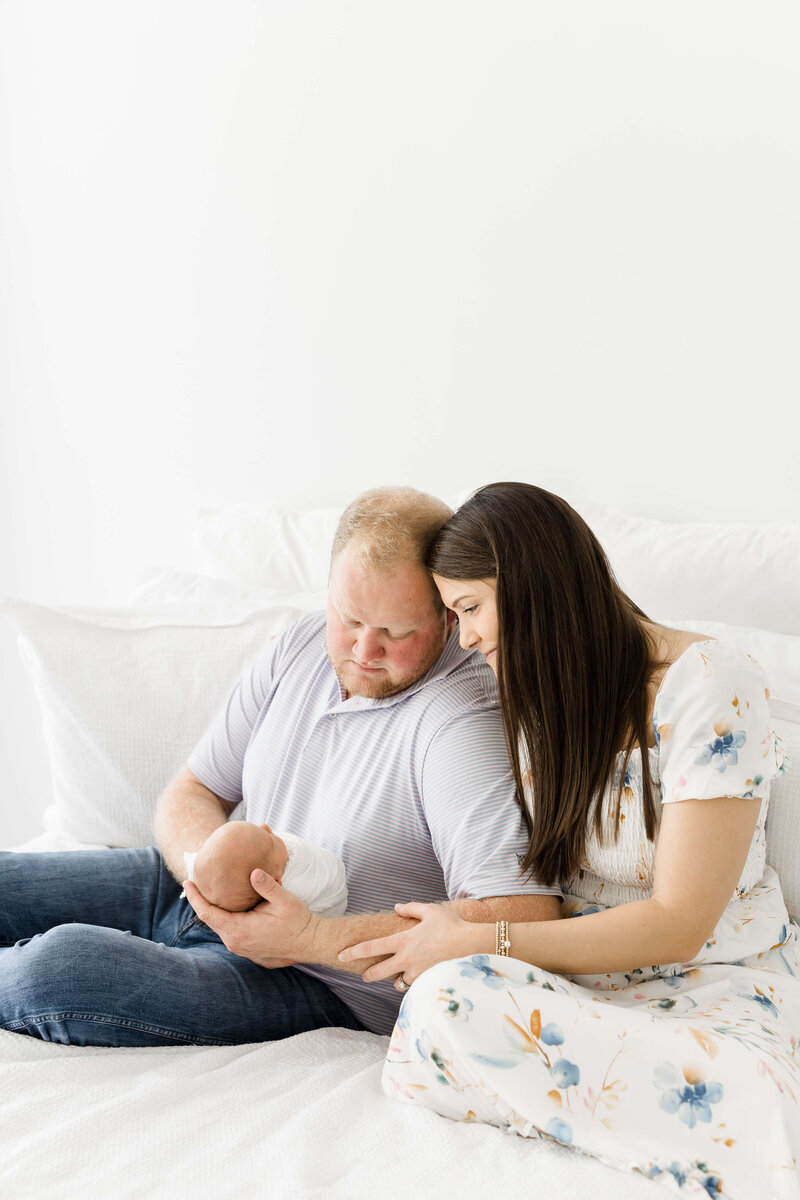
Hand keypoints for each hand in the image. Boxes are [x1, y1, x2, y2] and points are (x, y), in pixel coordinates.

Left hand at [183, 870, 319, 968]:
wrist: (309, 942)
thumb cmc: (297, 921)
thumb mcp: (284, 899)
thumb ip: (267, 885)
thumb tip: (254, 871)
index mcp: (238, 930)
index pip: (207, 913)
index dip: (195, 897)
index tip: (188, 881)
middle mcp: (235, 942)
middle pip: (210, 920)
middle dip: (202, 901)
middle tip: (197, 882)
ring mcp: (240, 948)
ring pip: (220, 926)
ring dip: (214, 910)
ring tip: (210, 892)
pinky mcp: (247, 949)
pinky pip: (229, 932)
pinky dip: (225, 918)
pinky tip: (229, 907)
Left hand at [338, 902, 476, 987]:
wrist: (472, 945)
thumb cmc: (451, 925)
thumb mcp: (430, 910)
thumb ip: (411, 909)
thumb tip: (397, 907)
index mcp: (403, 940)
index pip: (372, 947)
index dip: (354, 952)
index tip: (341, 955)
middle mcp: (406, 959)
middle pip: (378, 972)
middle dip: (368, 975)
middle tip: (365, 975)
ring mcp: (417, 973)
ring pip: (398, 982)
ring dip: (397, 978)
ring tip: (402, 973)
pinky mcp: (428, 982)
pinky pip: (415, 986)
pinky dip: (415, 982)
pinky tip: (421, 976)